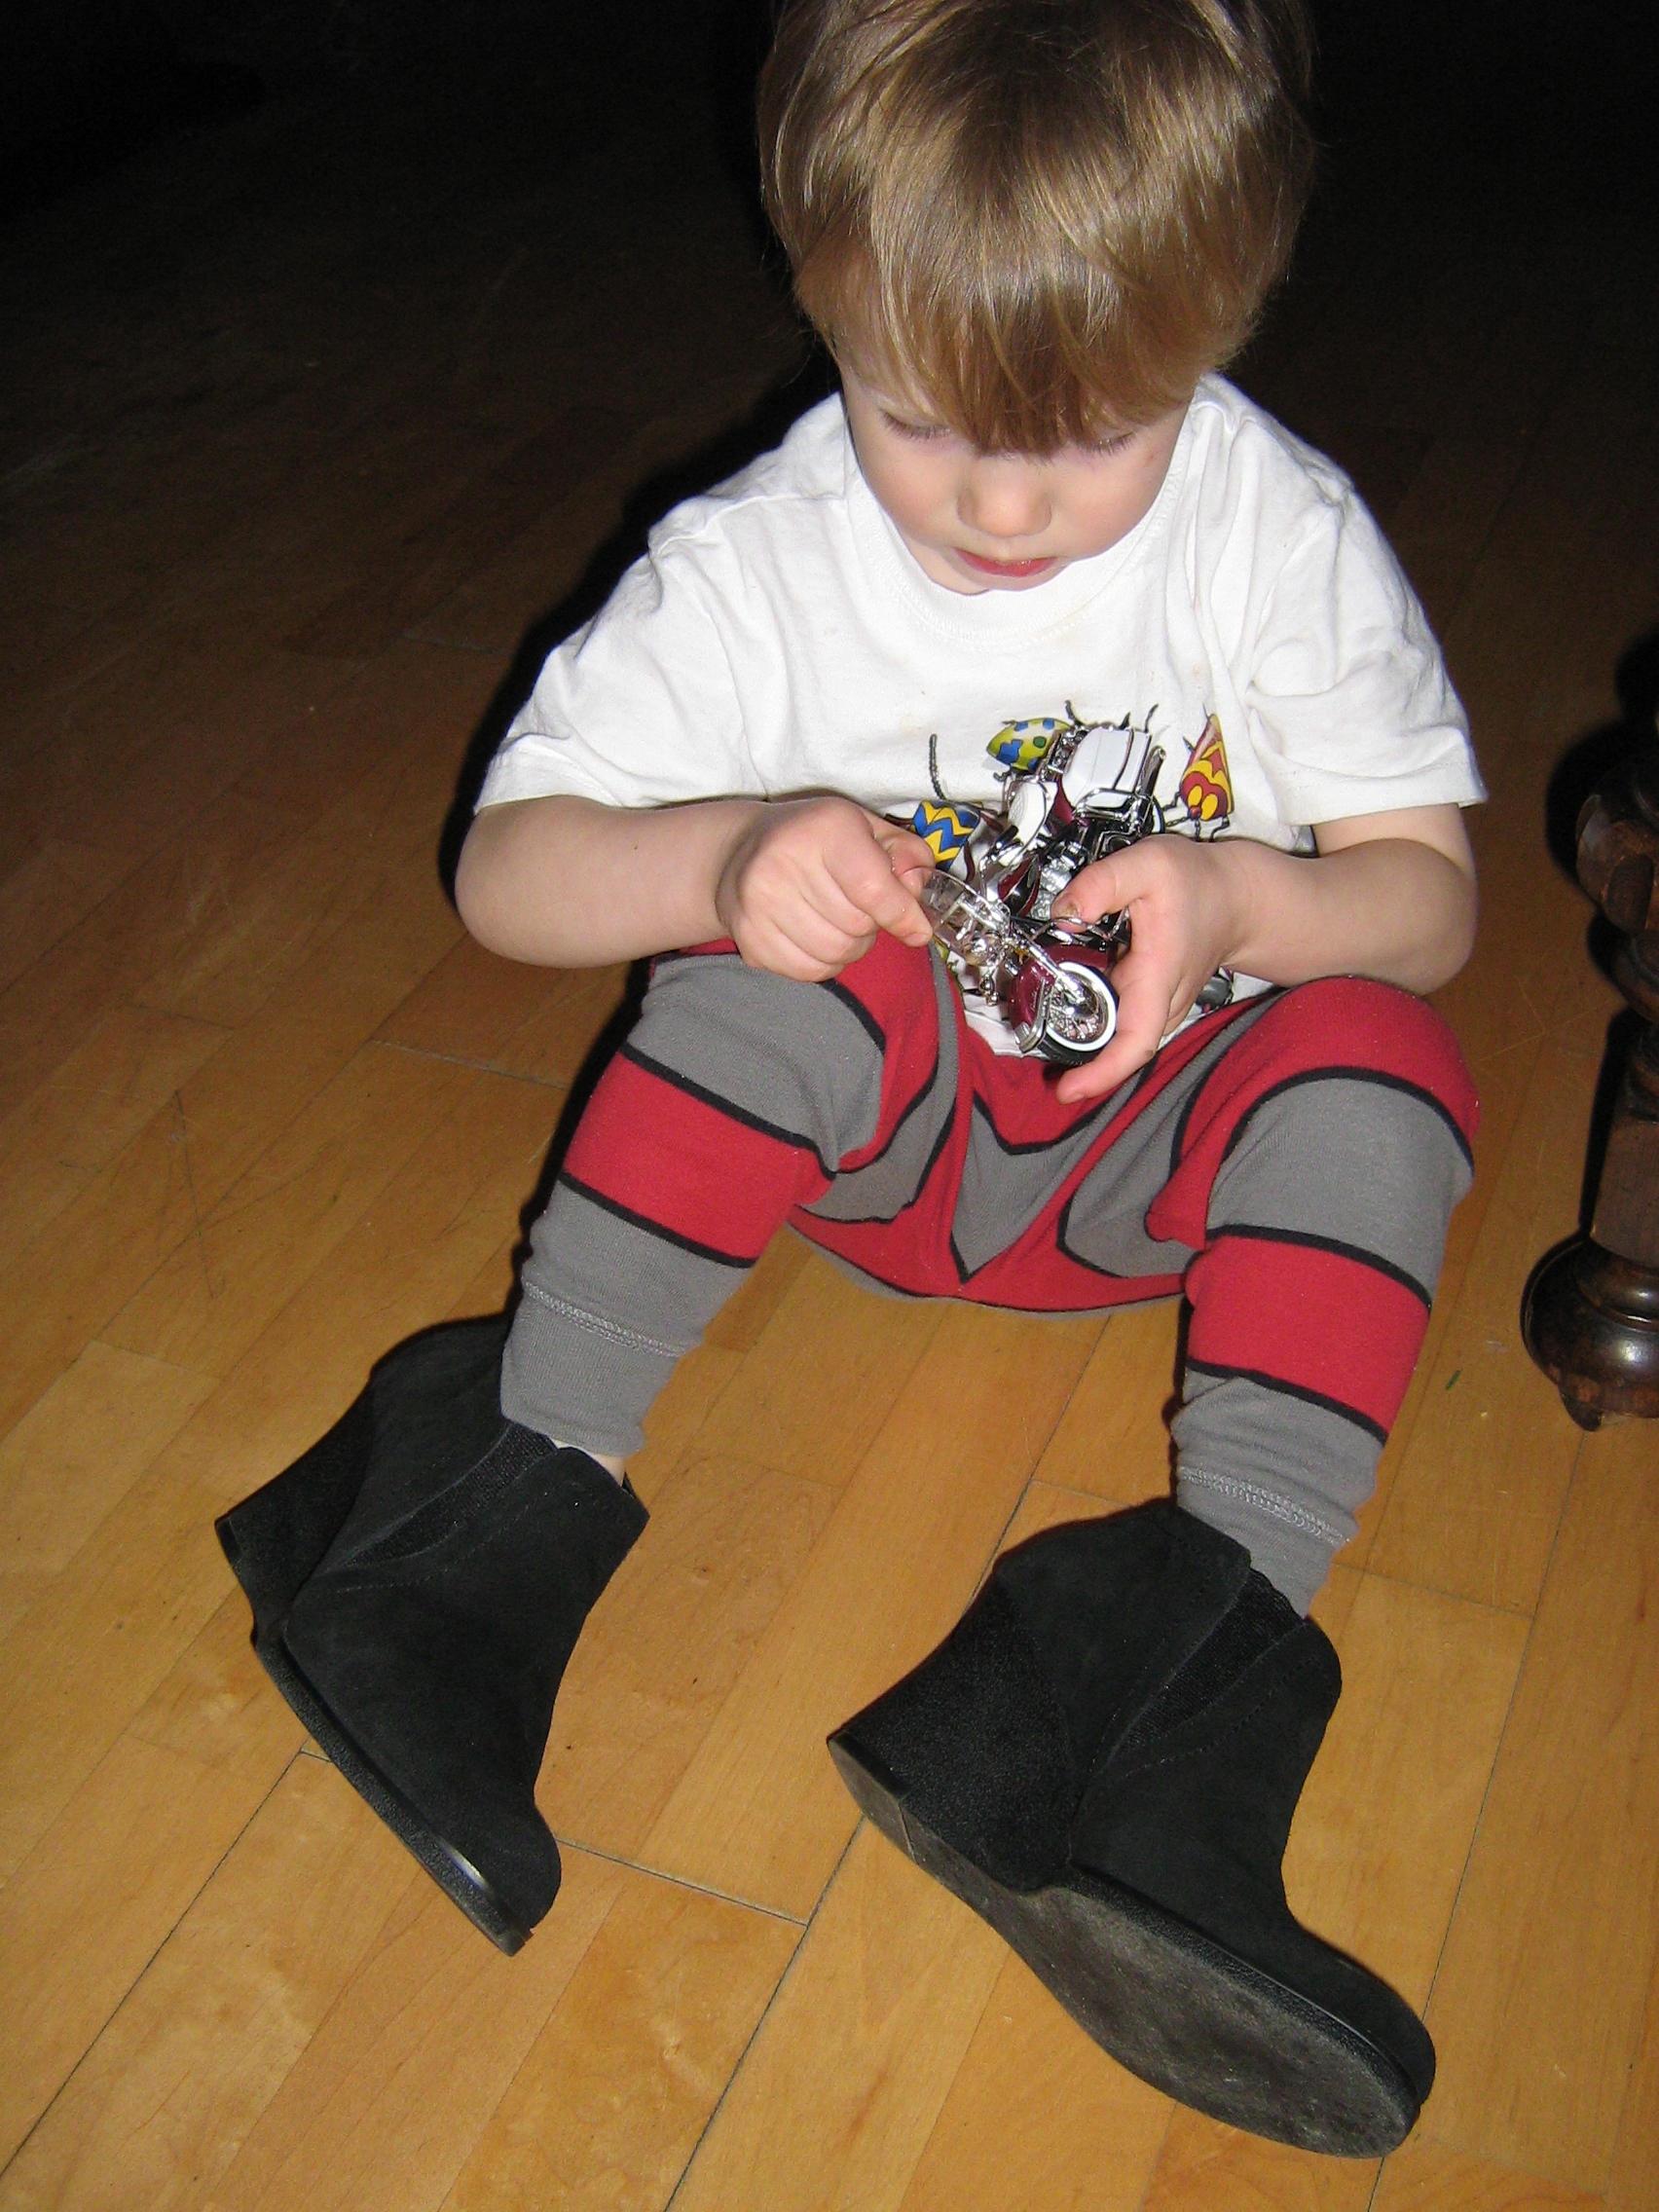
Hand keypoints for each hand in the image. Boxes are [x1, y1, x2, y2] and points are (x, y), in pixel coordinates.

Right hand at [713, 797, 935, 979]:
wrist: (740, 851)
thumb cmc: (815, 840)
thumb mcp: (866, 828)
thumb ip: (905, 854)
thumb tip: (917, 891)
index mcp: (824, 828)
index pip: (873, 889)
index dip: (903, 915)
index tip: (917, 929)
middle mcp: (784, 862)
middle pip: (857, 927)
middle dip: (872, 927)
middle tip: (861, 910)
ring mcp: (760, 902)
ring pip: (835, 954)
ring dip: (850, 948)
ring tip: (839, 923)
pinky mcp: (748, 936)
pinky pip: (808, 971)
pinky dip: (825, 963)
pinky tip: (817, 937)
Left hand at [1048, 835, 1249, 1102]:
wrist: (1236, 896)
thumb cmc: (1197, 882)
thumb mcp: (1147, 865)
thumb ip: (1101, 884)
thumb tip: (1064, 912)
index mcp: (1158, 978)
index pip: (1135, 1043)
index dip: (1102, 1073)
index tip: (1068, 1091)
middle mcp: (1161, 1003)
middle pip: (1117, 1049)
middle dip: (1075, 1058)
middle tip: (1032, 1053)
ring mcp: (1160, 1007)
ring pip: (1116, 1038)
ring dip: (1080, 1039)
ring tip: (1038, 1026)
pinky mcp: (1153, 1002)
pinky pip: (1120, 1022)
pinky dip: (1091, 1020)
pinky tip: (1063, 1002)